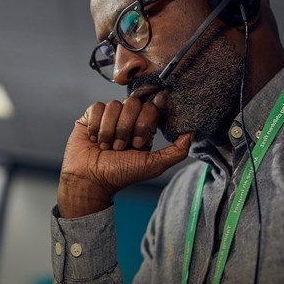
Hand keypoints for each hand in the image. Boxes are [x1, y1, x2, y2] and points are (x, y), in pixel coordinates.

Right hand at [57, 97, 192, 217]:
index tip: (137, 144)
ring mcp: (109, 116)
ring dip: (109, 131)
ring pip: (113, 105)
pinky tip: (95, 139)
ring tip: (106, 147)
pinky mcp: (90, 116)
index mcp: (143, 127)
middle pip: (133, 103)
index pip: (150, 108)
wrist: (90, 179)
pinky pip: (97, 108)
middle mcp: (127, 119)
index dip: (143, 124)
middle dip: (126, 128)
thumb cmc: (120, 175)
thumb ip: (177, 150)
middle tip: (120, 147)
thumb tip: (193, 132)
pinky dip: (96, 126)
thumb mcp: (153, 165)